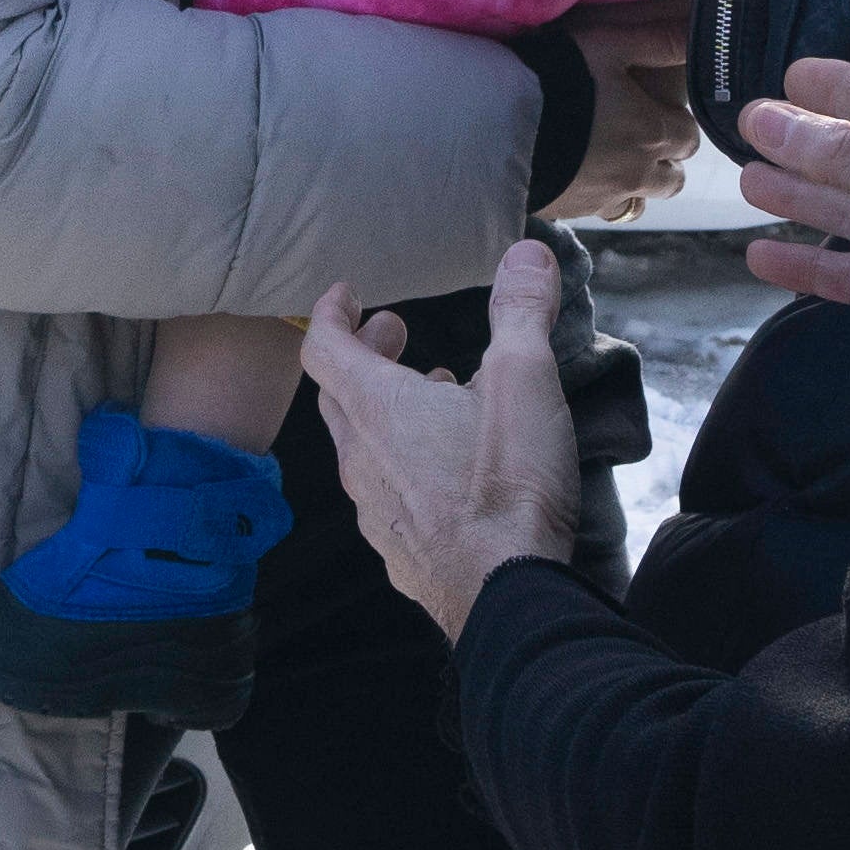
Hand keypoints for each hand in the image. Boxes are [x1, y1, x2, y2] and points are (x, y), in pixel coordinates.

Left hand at [301, 242, 586, 637]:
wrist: (507, 595)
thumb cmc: (509, 485)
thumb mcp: (525, 381)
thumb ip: (521, 312)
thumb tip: (524, 254)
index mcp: (378, 408)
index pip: (324, 348)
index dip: (329, 313)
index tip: (345, 293)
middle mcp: (362, 458)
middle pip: (338, 395)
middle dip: (362, 355)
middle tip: (393, 332)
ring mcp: (374, 511)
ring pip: (361, 447)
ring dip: (385, 411)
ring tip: (434, 395)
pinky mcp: (397, 551)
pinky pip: (384, 494)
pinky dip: (402, 463)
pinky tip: (443, 469)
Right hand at [555, 2, 692, 222]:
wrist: (498, 127)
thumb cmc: (558, 77)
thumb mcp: (609, 46)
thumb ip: (657, 42)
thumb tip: (697, 35)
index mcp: (653, 132)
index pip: (689, 137)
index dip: (679, 124)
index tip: (661, 112)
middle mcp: (638, 172)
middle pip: (672, 179)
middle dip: (666, 160)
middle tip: (643, 139)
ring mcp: (605, 197)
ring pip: (640, 202)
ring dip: (638, 184)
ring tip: (615, 163)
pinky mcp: (574, 211)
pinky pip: (601, 211)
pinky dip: (602, 196)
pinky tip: (582, 176)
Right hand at [733, 62, 849, 406]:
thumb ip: (849, 159)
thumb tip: (775, 118)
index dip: (842, 85)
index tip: (791, 72)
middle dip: (807, 142)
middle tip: (751, 128)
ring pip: (849, 213)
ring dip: (801, 198)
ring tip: (749, 183)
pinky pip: (848, 273)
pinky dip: (807, 265)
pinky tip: (764, 259)